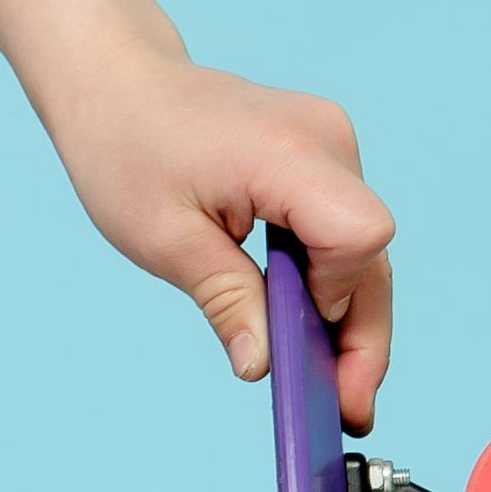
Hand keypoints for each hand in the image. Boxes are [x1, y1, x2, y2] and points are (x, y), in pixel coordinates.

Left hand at [37, 40, 393, 428]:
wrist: (117, 82)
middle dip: (362, 335)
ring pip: (363, 248)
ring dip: (347, 313)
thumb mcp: (164, 239)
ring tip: (330, 382)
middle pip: (373, 253)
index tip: (296, 337)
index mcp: (288, 151)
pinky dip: (328, 278)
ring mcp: (330, 142)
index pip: (359, 235)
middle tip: (348, 409)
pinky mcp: (321, 154)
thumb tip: (264, 366)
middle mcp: (326, 139)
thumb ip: (226, 300)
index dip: (337, 296)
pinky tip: (308, 325)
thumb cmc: (126, 147)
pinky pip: (342, 229)